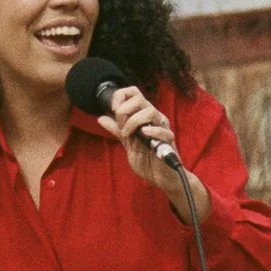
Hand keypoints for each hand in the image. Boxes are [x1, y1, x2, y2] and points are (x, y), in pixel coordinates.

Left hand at [99, 86, 204, 215]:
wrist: (160, 177)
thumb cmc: (148, 159)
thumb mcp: (127, 143)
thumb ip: (116, 130)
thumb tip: (101, 118)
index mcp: (144, 115)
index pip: (133, 93)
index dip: (120, 97)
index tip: (112, 110)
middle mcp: (154, 118)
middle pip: (139, 98)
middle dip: (124, 111)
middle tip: (121, 127)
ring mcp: (162, 128)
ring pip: (150, 111)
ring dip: (134, 121)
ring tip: (128, 135)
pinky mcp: (168, 140)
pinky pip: (162, 130)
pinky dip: (152, 131)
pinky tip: (143, 134)